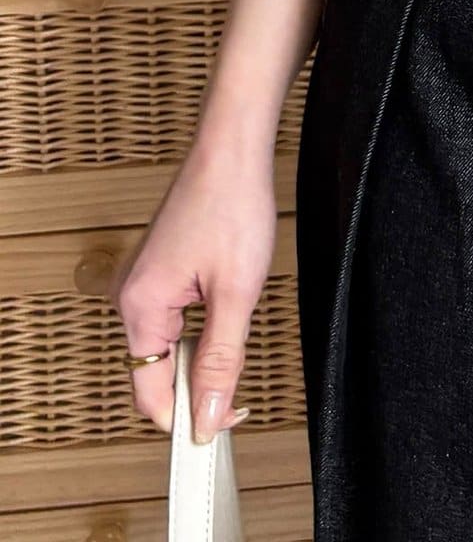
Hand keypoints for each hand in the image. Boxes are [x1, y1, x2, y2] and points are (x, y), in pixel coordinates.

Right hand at [112, 140, 277, 440]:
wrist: (232, 148)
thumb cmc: (232, 204)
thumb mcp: (236, 292)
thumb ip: (220, 359)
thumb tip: (206, 415)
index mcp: (140, 307)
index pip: (150, 393)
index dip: (186, 416)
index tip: (221, 426)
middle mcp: (132, 296)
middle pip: (155, 371)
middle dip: (195, 388)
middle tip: (239, 394)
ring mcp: (144, 282)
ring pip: (168, 344)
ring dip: (199, 357)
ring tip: (238, 345)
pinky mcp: (161, 270)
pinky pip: (174, 319)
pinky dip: (199, 331)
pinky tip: (227, 318)